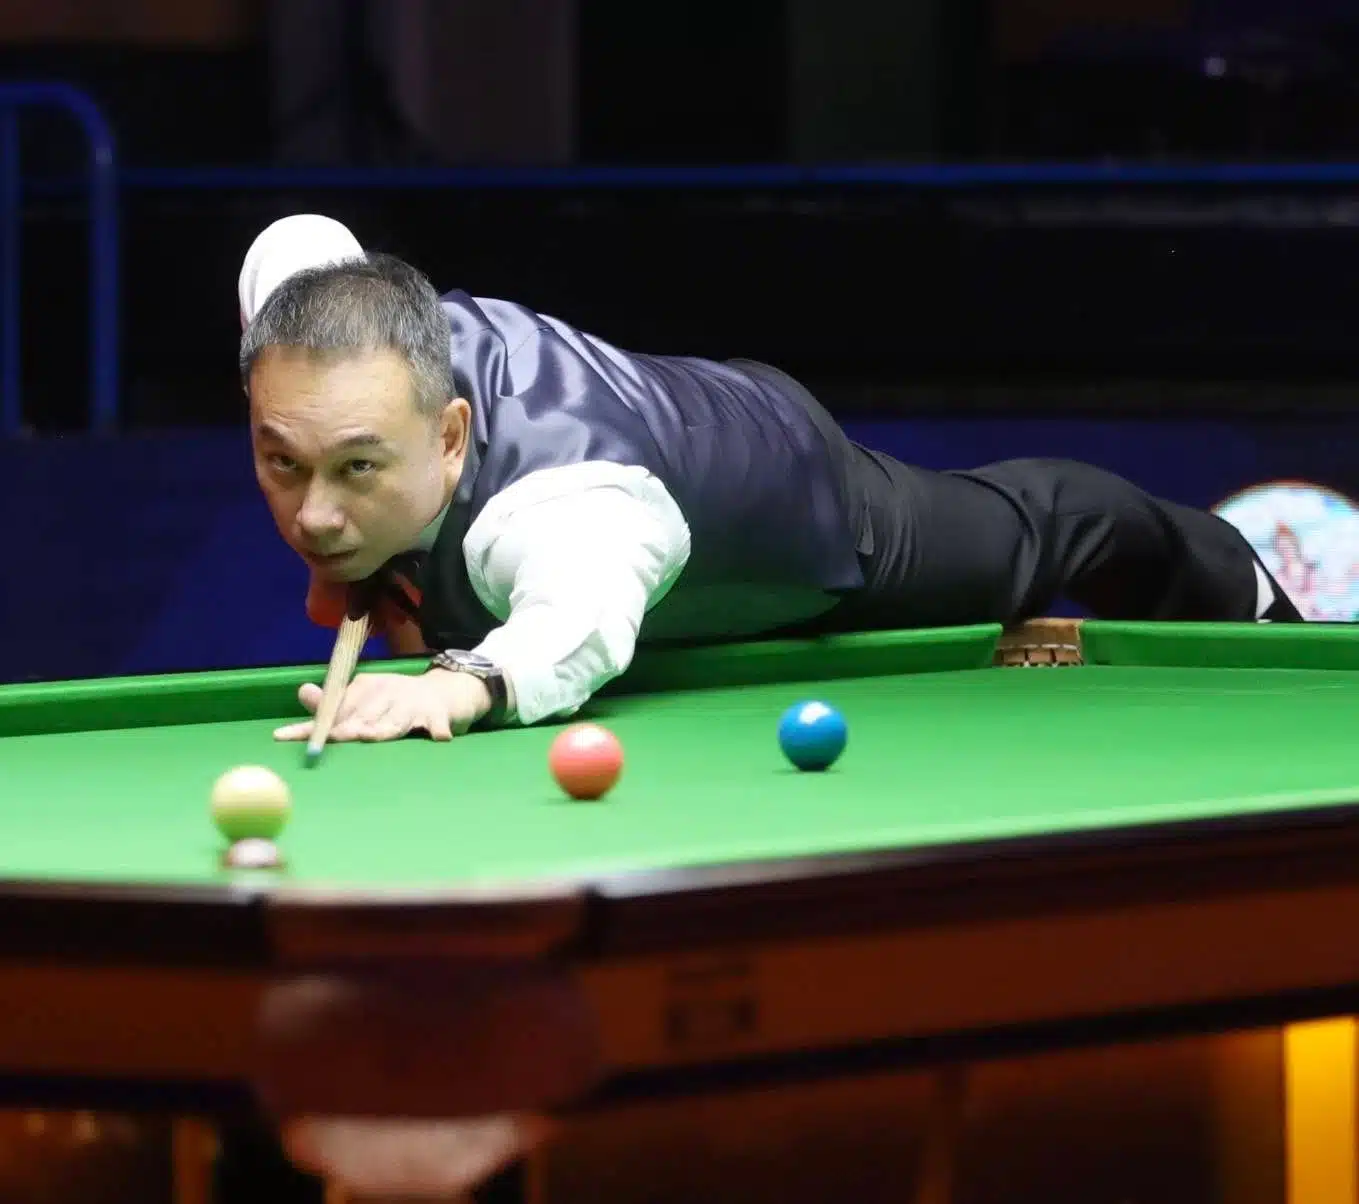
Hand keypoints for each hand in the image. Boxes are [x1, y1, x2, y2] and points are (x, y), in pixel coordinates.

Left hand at [274, 670, 491, 743]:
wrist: (447, 691)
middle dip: (346, 728)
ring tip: (371, 737)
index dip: (311, 725)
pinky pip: (436, 723)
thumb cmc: (398, 702)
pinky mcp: (438, 713)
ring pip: (395, 720)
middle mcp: (387, 691)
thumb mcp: (366, 700)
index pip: (334, 707)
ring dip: (384, 728)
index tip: (282, 736)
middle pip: (362, 715)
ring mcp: (412, 702)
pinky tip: (439, 737)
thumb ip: (334, 704)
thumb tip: (301, 692)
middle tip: (333, 739)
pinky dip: (437, 729)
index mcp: (365, 687)